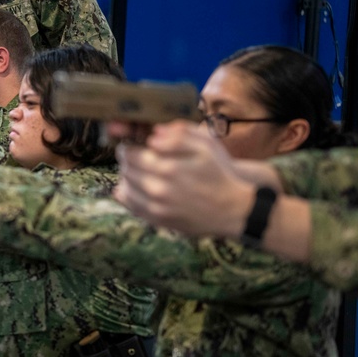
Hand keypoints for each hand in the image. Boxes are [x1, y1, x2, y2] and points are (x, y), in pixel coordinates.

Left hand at [113, 120, 254, 237]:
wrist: (233, 208)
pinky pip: (133, 208)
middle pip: (126, 172)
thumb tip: (152, 135)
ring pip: (125, 190)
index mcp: (167, 168)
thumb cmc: (219, 174)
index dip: (127, 148)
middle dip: (127, 163)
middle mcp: (158, 189)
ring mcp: (157, 208)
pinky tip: (133, 190)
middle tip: (132, 158)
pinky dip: (128, 197)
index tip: (130, 146)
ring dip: (126, 179)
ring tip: (134, 173)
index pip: (131, 155)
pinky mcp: (159, 221)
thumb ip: (178, 136)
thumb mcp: (206, 146)